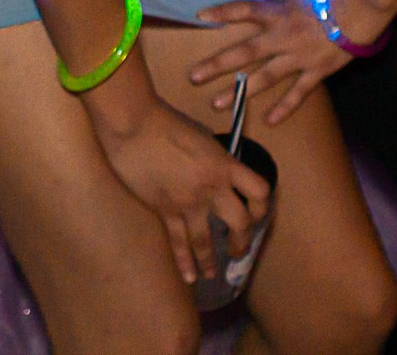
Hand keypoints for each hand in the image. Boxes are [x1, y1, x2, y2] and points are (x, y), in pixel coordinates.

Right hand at [91, 97, 271, 283]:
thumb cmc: (165, 120)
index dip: (263, 205)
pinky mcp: (165, 209)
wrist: (133, 122)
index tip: (257, 213)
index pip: (259, 190)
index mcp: (224, 164)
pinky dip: (185, 262)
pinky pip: (179, 241)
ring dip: (212, 260)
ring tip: (212, 273)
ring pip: (207, 240)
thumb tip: (216, 172)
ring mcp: (188, 201)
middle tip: (237, 249)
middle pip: (240, 222)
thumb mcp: (201, 136)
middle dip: (241, 240)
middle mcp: (212, 186)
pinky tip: (189, 276)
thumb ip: (212, 158)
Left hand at [189, 0, 388, 125]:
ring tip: (217, 104)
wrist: (364, 7)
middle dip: (217, 65)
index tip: (200, 15)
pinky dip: (284, 107)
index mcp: (277, 11)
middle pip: (244, 52)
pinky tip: (268, 120)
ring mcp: (298, 56)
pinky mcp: (316, 70)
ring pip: (264, 77)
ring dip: (240, 91)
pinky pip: (297, 93)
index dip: (222, 12)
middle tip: (193, 76)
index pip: (243, 9)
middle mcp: (282, 36)